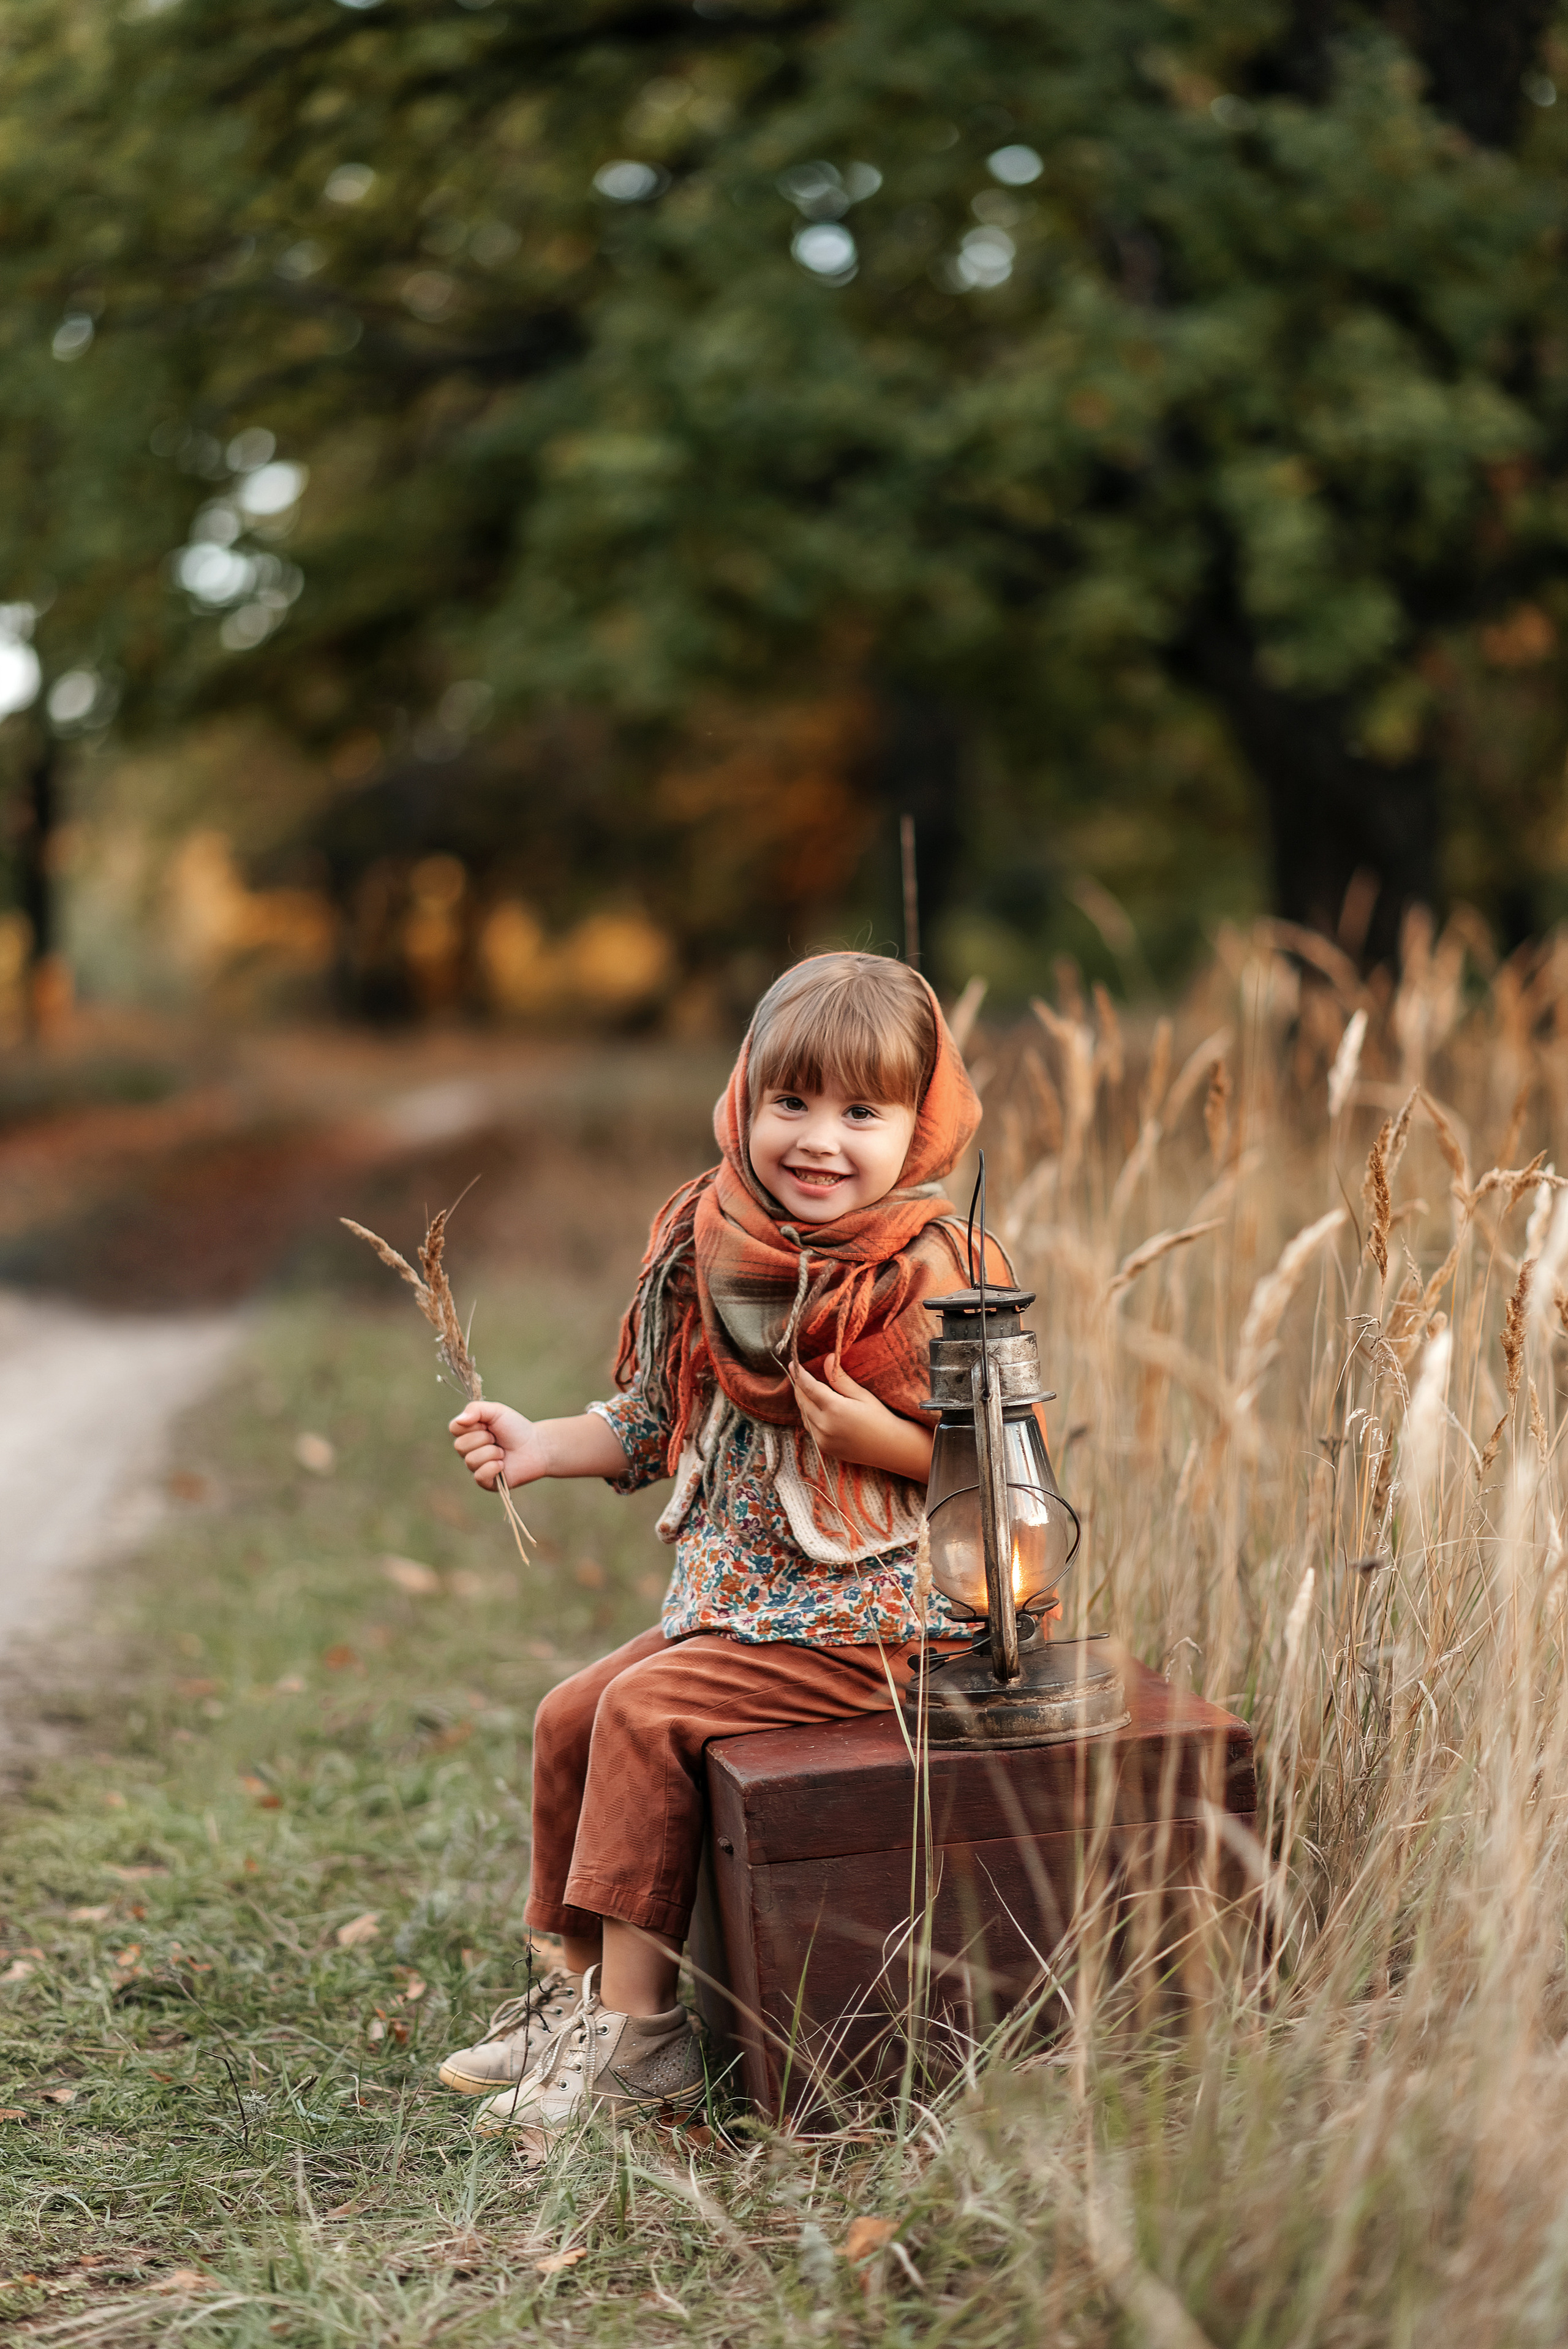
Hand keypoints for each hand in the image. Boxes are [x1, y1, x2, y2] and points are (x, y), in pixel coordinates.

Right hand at [449, 1399, 549, 1490]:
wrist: (536, 1446)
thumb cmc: (515, 1428)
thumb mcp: (496, 1411)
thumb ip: (475, 1409)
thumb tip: (460, 1419)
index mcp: (468, 1432)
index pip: (454, 1428)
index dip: (472, 1425)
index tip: (488, 1424)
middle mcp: (469, 1450)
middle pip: (460, 1446)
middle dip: (484, 1439)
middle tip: (497, 1438)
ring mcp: (476, 1467)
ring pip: (470, 1460)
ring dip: (492, 1453)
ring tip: (503, 1451)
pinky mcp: (486, 1482)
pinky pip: (479, 1476)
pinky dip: (493, 1468)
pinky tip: (503, 1464)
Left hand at [790, 1354, 934, 1483]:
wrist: (890, 1448)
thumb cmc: (880, 1418)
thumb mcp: (862, 1395)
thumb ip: (841, 1379)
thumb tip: (827, 1359)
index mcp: (834, 1408)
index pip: (808, 1387)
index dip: (799, 1374)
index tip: (794, 1363)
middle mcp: (824, 1425)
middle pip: (803, 1401)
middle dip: (800, 1387)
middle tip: (799, 1374)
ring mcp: (822, 1439)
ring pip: (804, 1415)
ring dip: (804, 1402)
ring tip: (807, 1390)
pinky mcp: (824, 1448)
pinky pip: (810, 1428)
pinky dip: (809, 1416)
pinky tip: (816, 1409)